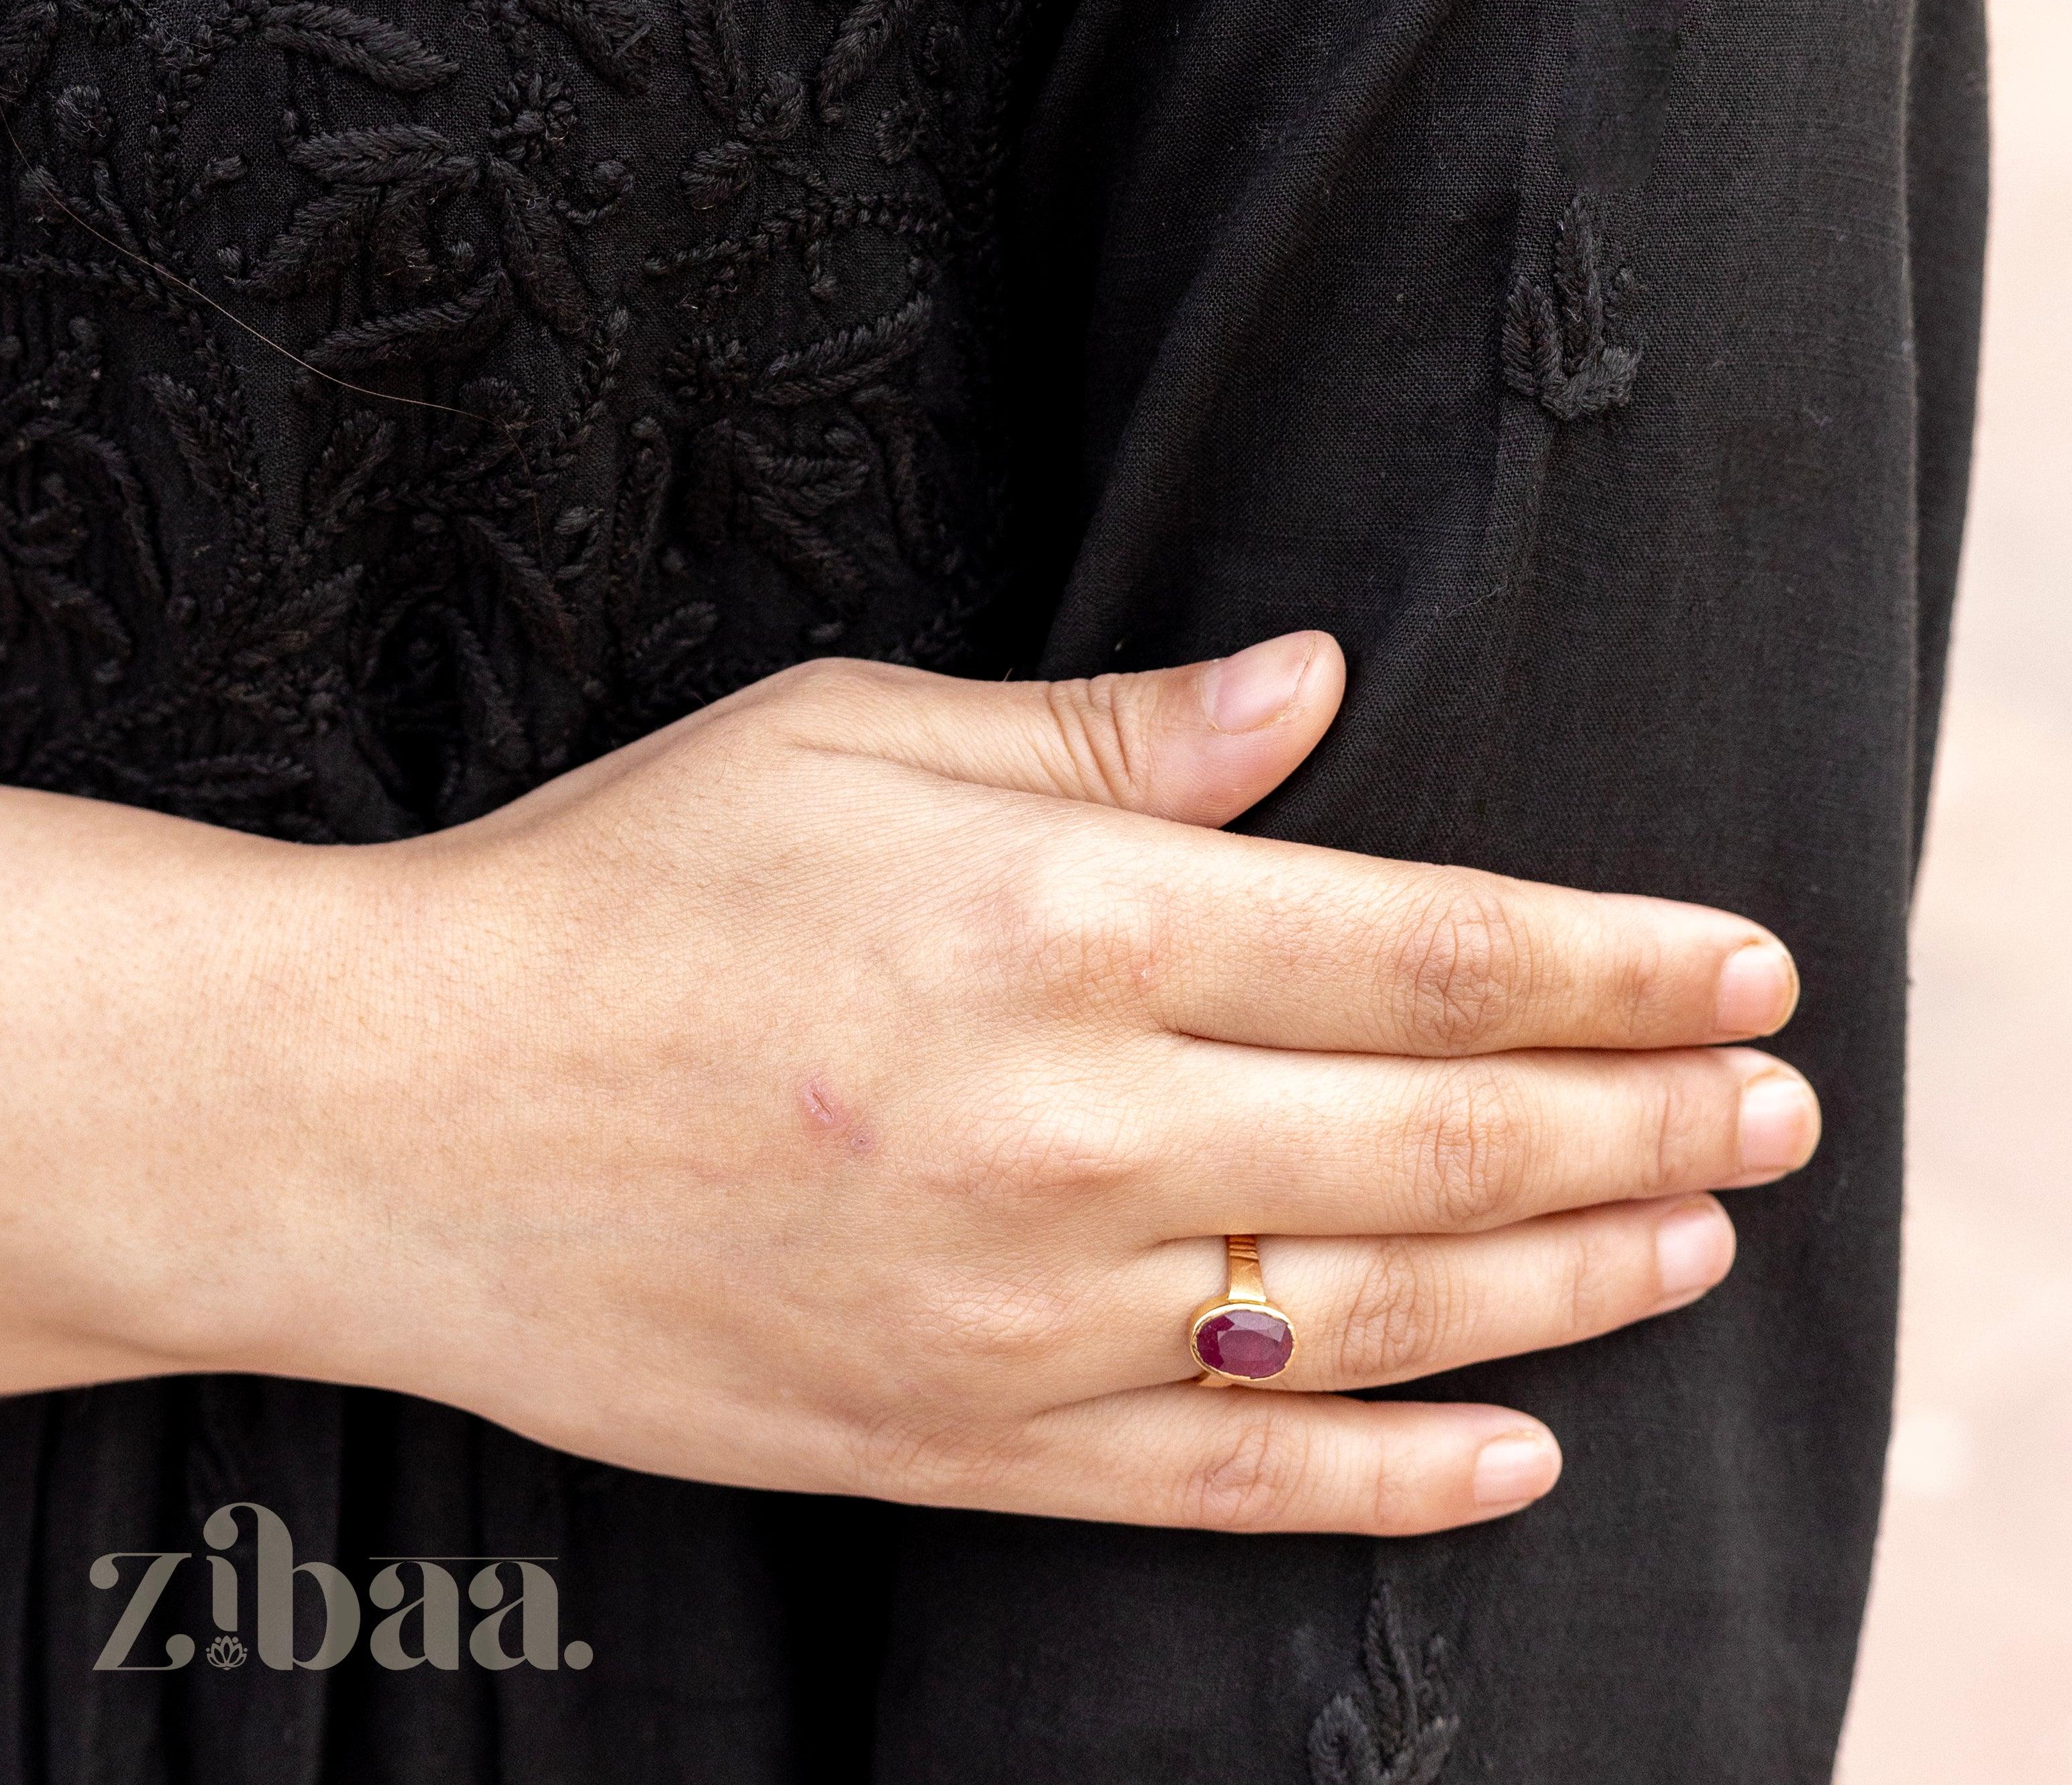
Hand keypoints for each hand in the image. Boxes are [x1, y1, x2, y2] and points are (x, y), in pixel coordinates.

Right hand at [247, 635, 1811, 1535]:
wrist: (395, 1113)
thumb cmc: (622, 882)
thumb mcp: (851, 734)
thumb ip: (1111, 736)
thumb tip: (1317, 693)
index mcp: (1053, 917)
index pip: (1412, 950)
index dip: (1603, 960)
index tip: (1739, 956)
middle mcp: (1067, 1126)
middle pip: (1436, 1138)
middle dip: (1643, 1116)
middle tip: (1782, 1103)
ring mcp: (1019, 1311)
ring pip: (1370, 1313)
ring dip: (1568, 1280)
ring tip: (1699, 1237)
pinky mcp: (956, 1445)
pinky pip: (1228, 1483)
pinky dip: (1393, 1475)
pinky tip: (1515, 1450)